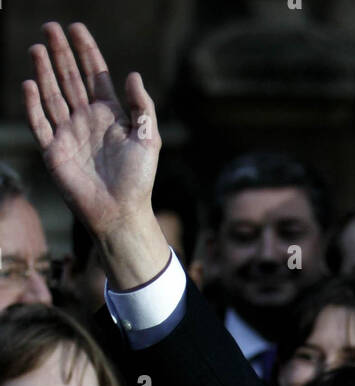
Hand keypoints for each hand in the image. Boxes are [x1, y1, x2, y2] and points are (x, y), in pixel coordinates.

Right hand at [23, 22, 167, 285]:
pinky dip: (33, 104)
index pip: (94, 75)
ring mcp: (69, 134)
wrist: (121, 214)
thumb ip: (143, 107)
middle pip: (69, 78)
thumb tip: (133, 76)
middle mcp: (86, 120)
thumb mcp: (149, 140)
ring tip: (37, 48)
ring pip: (52, 95)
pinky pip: (40, 123)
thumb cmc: (139, 180)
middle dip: (60, 53)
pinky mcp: (54, 152)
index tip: (76, 28)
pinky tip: (30, 83)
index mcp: (109, 115)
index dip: (85, 51)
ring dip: (44, 71)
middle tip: (50, 27)